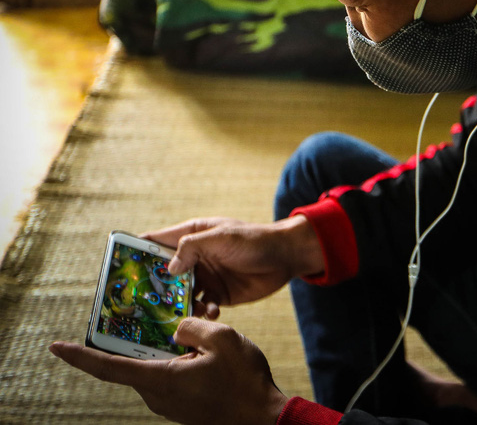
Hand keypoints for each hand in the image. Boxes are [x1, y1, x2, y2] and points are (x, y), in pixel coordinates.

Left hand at [49, 318, 288, 424]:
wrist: (264, 418)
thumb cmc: (244, 381)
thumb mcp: (222, 339)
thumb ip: (192, 326)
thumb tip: (177, 329)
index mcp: (160, 379)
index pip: (108, 367)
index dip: (79, 356)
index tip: (55, 347)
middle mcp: (158, 396)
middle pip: (137, 361)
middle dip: (146, 339)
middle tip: (160, 319)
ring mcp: (170, 404)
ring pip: (158, 367)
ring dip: (172, 350)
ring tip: (203, 335)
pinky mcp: (184, 406)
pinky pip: (173, 377)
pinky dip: (182, 361)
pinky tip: (207, 352)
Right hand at [141, 216, 321, 319]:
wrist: (285, 257)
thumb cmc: (253, 239)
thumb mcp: (220, 237)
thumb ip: (191, 248)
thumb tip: (168, 268)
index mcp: (190, 235)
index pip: (155, 242)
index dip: (136, 253)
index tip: (118, 269)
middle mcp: (194, 258)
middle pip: (163, 274)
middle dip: (152, 288)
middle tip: (140, 304)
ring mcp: (205, 277)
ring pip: (180, 295)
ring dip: (178, 304)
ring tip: (177, 313)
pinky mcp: (219, 295)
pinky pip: (202, 307)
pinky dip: (203, 312)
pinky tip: (210, 311)